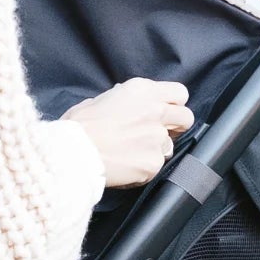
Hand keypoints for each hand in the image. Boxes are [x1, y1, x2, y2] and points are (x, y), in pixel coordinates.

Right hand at [63, 78, 193, 188]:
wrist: (73, 153)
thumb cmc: (78, 126)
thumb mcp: (99, 100)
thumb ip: (120, 101)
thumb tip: (125, 105)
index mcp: (142, 91)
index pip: (180, 93)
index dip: (173, 104)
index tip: (165, 111)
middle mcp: (156, 111)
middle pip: (186, 118)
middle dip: (176, 126)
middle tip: (157, 133)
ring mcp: (157, 139)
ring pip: (170, 146)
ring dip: (155, 149)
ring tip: (131, 153)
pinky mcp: (154, 163)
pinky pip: (155, 167)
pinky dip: (143, 168)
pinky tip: (126, 166)